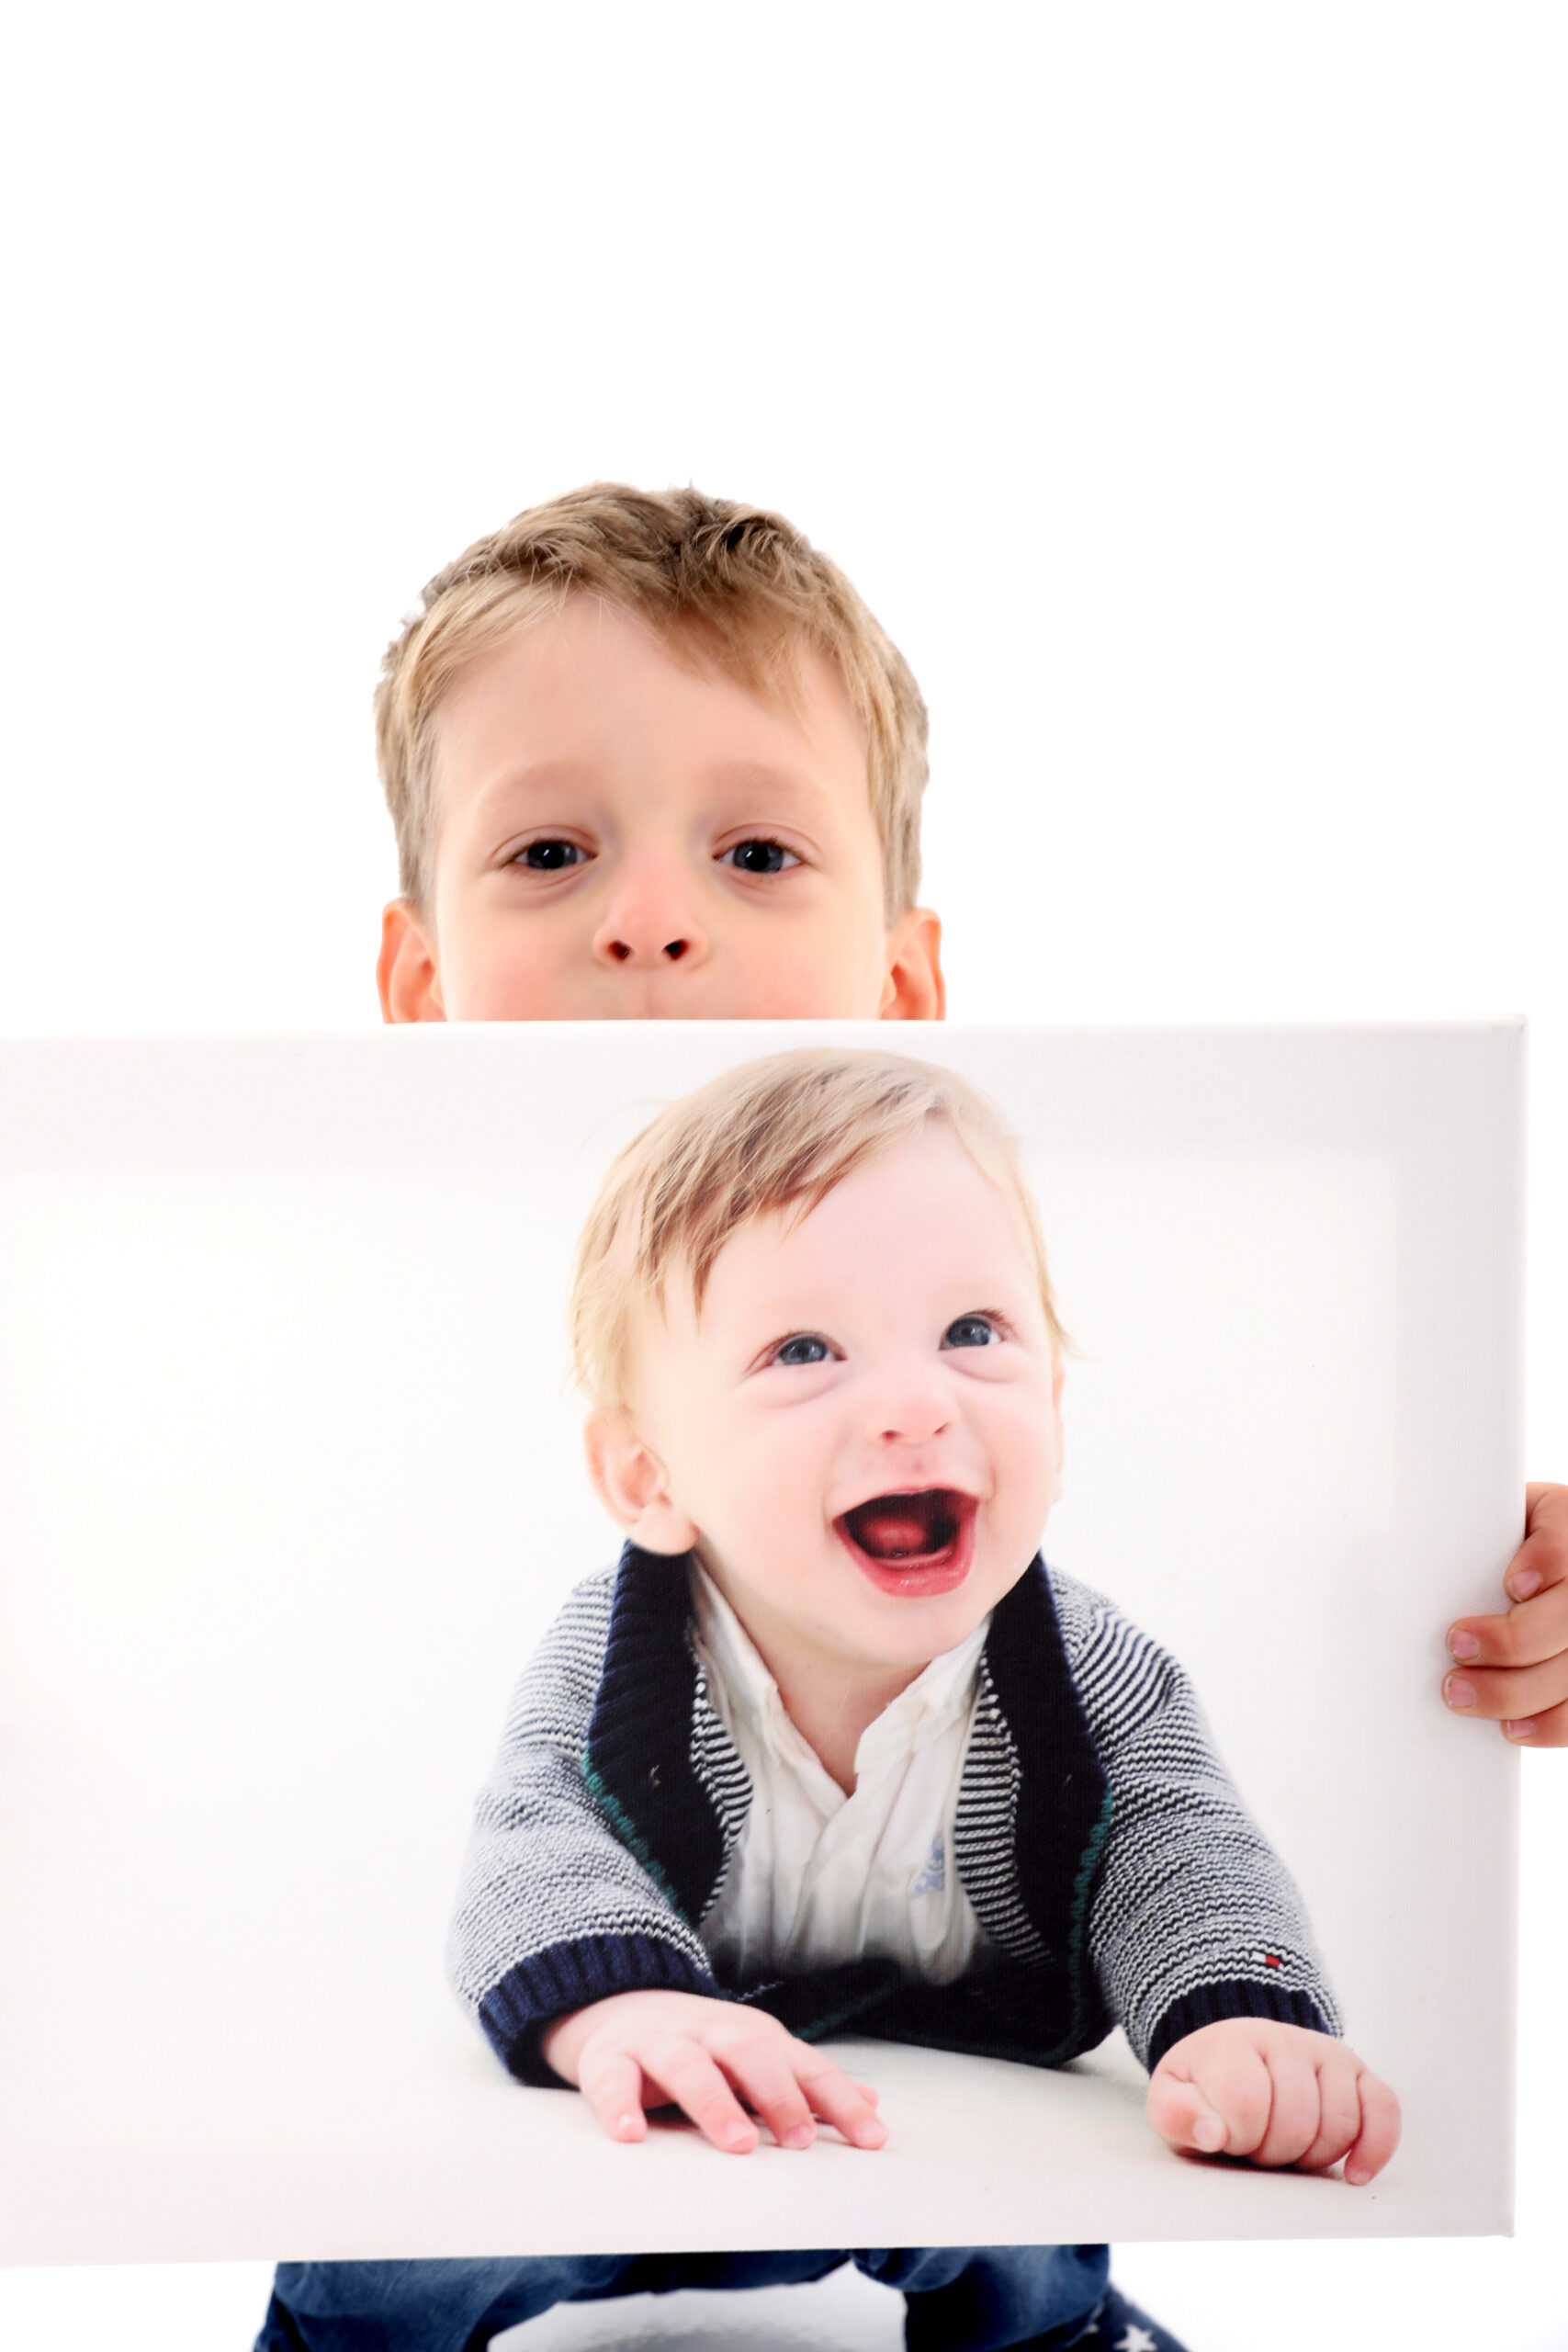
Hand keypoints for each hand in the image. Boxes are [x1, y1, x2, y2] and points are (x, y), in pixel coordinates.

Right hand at [538, 1988, 887, 2154]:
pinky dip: (620, 2106)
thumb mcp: (755, 2057)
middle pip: (749, 2051)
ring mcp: (658, 2043)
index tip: (870, 2139)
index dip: (837, 2100)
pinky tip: (631, 2135)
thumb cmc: (702, 2047)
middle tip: (799, 2141)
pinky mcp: (608, 2058)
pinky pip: (613, 2081)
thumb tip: (873, 2104)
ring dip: (713, 2102)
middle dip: (778, 2094)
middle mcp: (709, 2034)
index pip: (803, 2065)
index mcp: (750, 2036)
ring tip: (736, 2143)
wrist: (617, 2003)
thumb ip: (807, 2082)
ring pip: (687, 2065)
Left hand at [1147, 2018, 1399, 2183]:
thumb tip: (1212, 2132)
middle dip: (1272, 2150)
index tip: (1223, 2135)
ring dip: (1312, 2155)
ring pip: (1340, 2123)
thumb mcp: (1171, 2100)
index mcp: (1233, 2043)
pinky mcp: (1358, 2074)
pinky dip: (1376, 2147)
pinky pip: (1384, 2109)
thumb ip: (1177, 2114)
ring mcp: (1325, 2054)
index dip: (1236, 2134)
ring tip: (1284, 2147)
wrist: (1235, 2061)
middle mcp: (1284, 2039)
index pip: (1246, 2099)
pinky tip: (1355, 2174)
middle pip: (1298, 2119)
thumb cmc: (1204, 2092)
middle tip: (1253, 2146)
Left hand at [1445, 1482, 1567, 1746]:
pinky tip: (1509, 1727)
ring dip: (1515, 1690)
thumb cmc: (1475, 1535)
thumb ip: (1441, 1527)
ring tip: (1459, 1692)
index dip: (1546, 1565)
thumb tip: (1364, 1546)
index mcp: (1559, 1524)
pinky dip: (1545, 1724)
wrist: (1505, 1559)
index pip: (1564, 1547)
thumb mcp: (1466, 1516)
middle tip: (1456, 1644)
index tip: (1514, 1583)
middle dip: (1513, 1639)